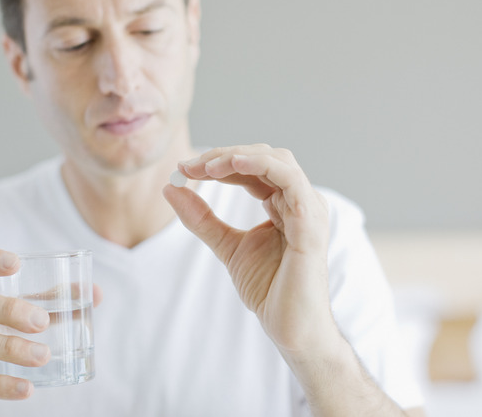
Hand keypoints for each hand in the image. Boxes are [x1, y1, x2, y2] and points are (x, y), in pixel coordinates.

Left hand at [163, 145, 336, 353]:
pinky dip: (261, 165)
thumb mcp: (226, 246)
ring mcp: (309, 208)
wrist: (289, 325)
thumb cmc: (269, 288)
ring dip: (238, 156)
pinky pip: (289, 179)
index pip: (252, 169)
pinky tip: (234, 165)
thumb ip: (202, 219)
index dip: (218, 163)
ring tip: (206, 166)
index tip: (184, 169)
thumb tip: (170, 188)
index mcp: (284, 203)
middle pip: (264, 157)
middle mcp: (300, 200)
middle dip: (224, 156)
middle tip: (189, 166)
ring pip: (277, 160)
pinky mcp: (310, 221)